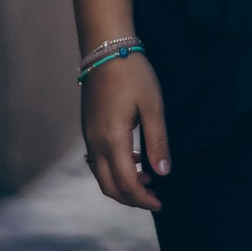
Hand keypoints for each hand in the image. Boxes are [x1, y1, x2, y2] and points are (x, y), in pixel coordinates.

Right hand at [80, 55, 170, 211]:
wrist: (105, 47)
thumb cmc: (132, 73)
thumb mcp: (152, 106)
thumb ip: (157, 142)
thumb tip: (163, 173)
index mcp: (113, 140)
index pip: (126, 184)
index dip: (143, 199)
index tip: (160, 202)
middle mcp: (96, 143)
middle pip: (109, 187)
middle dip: (131, 198)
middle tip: (154, 197)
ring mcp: (88, 136)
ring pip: (101, 176)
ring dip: (122, 184)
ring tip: (147, 178)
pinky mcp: (88, 129)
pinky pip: (98, 162)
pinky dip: (114, 170)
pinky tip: (133, 159)